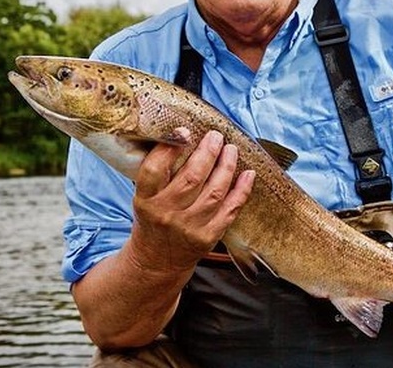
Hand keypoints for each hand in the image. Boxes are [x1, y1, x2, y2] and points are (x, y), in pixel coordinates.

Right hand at [129, 128, 255, 272]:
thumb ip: (159, 171)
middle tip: (215, 136)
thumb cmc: (153, 219)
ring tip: (231, 150)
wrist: (157, 261)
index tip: (185, 131)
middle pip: (191, 178)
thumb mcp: (144, 196)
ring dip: (226, 167)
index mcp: (145, 200)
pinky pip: (229, 210)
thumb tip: (181, 134)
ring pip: (214, 192)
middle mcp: (165, 214)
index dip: (170, 149)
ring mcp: (188, 227)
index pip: (154, 170)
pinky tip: (248, 174)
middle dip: (208, 152)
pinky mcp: (207, 237)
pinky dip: (242, 191)